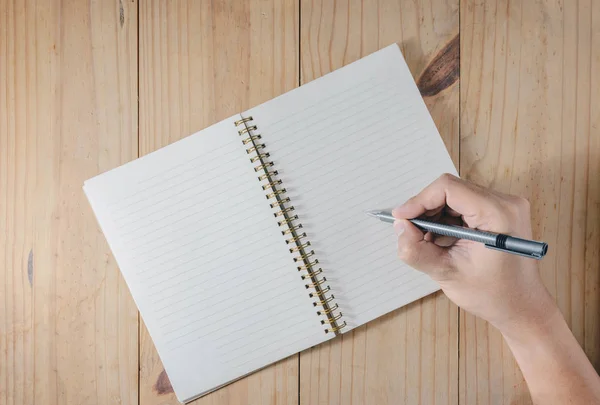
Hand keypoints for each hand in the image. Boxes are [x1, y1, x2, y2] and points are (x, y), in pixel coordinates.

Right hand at [392, 173, 555, 333]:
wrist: (523, 307)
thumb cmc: (493, 295)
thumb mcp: (446, 273)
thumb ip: (416, 250)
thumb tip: (400, 227)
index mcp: (497, 214)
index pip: (448, 188)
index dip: (419, 200)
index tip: (401, 218)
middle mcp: (505, 202)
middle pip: (450, 190)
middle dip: (425, 210)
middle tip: (410, 233)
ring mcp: (504, 206)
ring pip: (455, 197)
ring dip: (434, 215)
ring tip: (426, 241)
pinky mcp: (499, 212)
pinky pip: (464, 205)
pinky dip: (445, 219)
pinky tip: (440, 240)